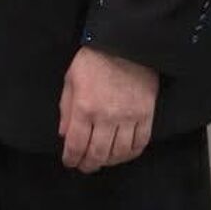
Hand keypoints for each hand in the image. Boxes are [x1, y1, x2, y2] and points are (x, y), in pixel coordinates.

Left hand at [58, 46, 157, 172]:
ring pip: (119, 153)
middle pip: (97, 153)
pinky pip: (140, 144)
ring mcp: (128, 118)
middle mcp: (106, 117)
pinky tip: (123, 153)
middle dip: (88, 164)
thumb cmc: (93, 59)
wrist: (125, 44)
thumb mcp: (71, 79)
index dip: (71, 158)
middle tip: (85, 167)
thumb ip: (66, 108)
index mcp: (84, 107)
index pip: (76, 143)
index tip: (70, 162)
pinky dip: (131, 154)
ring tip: (102, 161)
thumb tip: (64, 134)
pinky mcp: (146, 116)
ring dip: (109, 162)